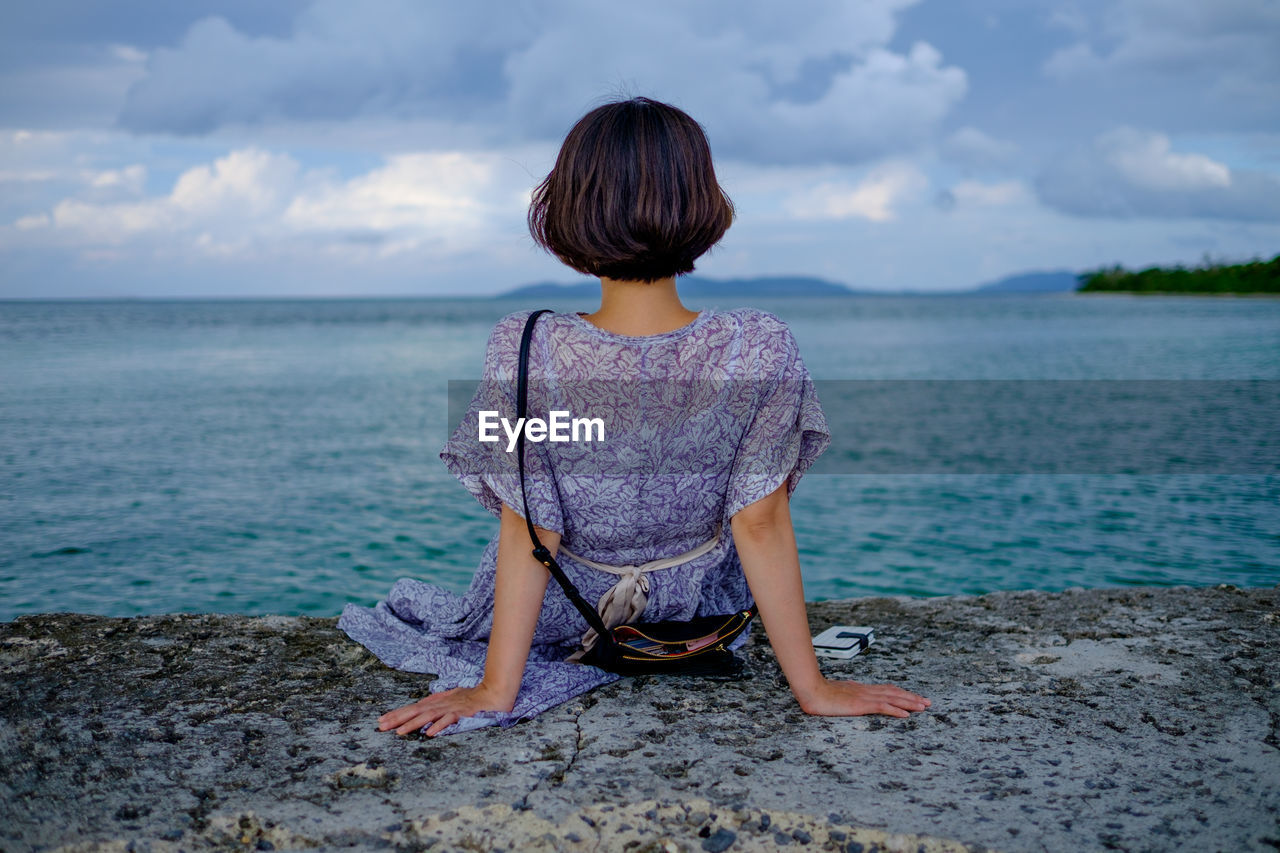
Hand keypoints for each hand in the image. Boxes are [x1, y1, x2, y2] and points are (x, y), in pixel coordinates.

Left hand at [377, 683, 514, 736]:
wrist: (494, 692)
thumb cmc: (474, 697)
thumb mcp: (453, 698)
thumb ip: (438, 702)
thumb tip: (423, 704)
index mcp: (438, 701)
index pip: (414, 707)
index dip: (398, 713)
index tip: (382, 720)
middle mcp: (442, 703)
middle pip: (417, 710)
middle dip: (398, 718)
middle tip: (381, 727)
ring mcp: (452, 707)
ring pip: (429, 715)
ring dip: (414, 723)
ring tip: (399, 732)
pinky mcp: (463, 713)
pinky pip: (450, 719)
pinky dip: (439, 725)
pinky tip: (429, 733)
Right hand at [796, 678, 930, 717]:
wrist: (811, 690)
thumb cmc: (819, 694)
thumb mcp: (836, 695)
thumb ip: (846, 696)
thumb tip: (850, 699)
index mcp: (861, 689)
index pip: (886, 689)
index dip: (901, 693)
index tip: (913, 696)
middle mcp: (866, 690)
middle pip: (894, 692)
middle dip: (912, 697)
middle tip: (927, 702)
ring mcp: (864, 697)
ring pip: (893, 698)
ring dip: (909, 702)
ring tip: (923, 706)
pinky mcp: (861, 704)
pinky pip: (883, 707)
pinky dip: (896, 710)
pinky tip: (906, 714)